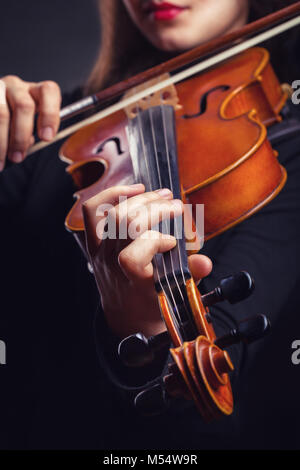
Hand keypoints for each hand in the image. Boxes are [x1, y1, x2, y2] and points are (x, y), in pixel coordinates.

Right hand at [0, 76, 60, 169]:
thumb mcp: (26, 125)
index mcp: (35, 91)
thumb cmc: (13, 122)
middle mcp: (16, 86)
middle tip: (18, 158)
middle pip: (24, 106)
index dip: (50, 114)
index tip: (46, 138)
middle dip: (21, 136)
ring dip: (2, 142)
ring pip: (2, 113)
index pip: (49, 91)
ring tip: (1, 162)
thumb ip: (30, 134)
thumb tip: (26, 145)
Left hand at [82, 184, 211, 337]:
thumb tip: (204, 261)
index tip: (172, 243)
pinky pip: (93, 212)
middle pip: (126, 225)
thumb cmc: (151, 303)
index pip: (131, 257)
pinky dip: (111, 195)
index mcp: (130, 280)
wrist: (125, 314)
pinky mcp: (94, 242)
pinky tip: (134, 189)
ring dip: (140, 199)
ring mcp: (99, 252)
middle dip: (155, 209)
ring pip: (113, 214)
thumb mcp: (174, 294)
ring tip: (161, 195)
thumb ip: (190, 276)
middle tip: (175, 205)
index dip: (154, 242)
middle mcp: (111, 264)